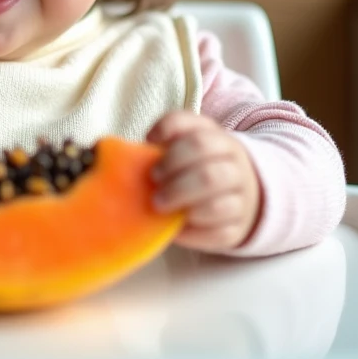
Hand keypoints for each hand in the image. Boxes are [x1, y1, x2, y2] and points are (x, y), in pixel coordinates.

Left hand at [147, 110, 261, 251]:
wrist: (236, 194)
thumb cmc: (196, 169)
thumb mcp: (183, 147)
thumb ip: (159, 146)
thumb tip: (116, 153)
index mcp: (216, 138)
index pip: (193, 126)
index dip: (166, 132)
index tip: (149, 143)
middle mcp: (234, 164)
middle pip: (206, 164)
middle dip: (173, 172)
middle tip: (154, 180)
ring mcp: (240, 197)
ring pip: (216, 203)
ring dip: (182, 204)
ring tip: (159, 205)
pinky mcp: (236, 228)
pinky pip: (218, 232)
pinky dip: (193, 231)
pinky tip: (176, 225)